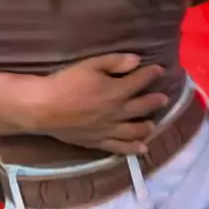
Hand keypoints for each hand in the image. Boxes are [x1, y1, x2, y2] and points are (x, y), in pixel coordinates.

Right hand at [35, 54, 167, 154]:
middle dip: (154, 101)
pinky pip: (120, 148)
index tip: (158, 70)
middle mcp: (117, 113)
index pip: (139, 81)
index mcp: (116, 92)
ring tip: (153, 125)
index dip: (150, 74)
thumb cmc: (66, 82)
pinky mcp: (98, 142)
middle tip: (163, 99)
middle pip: (141, 107)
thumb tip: (136, 60)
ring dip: (147, 127)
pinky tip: (141, 148)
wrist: (44, 108)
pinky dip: (133, 148)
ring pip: (135, 131)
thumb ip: (114, 63)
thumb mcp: (89, 65)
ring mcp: (109, 130)